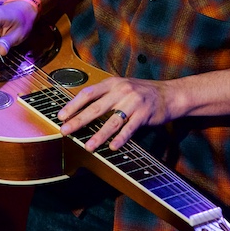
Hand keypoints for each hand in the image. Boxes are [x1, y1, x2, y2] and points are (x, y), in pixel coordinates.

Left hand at [57, 76, 177, 151]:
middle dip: (79, 120)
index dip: (73, 104)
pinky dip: (120, 138)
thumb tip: (80, 112)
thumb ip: (105, 97)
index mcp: (113, 83)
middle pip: (96, 108)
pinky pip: (130, 128)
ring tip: (88, 146)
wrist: (169, 94)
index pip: (88, 93)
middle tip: (65, 131)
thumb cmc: (142, 93)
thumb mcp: (122, 88)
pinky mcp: (144, 114)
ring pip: (112, 121)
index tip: (61, 116)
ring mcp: (134, 102)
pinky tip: (112, 147)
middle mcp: (122, 90)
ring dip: (99, 135)